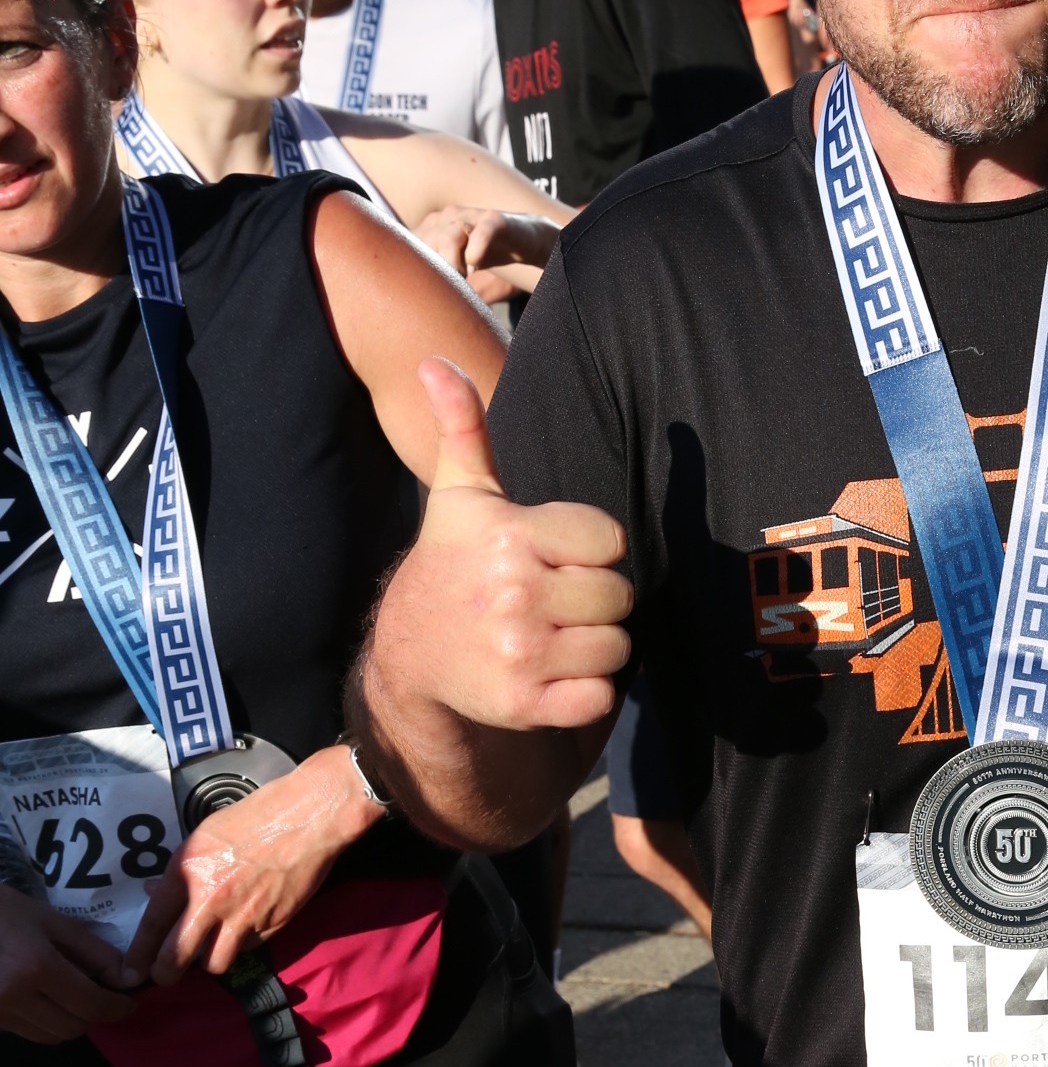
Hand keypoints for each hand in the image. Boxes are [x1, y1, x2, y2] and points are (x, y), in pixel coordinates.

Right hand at [0, 884, 138, 1042]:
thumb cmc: (1, 911)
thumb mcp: (52, 921)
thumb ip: (94, 952)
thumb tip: (127, 979)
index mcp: (35, 967)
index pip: (91, 1005)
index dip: (117, 1007)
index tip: (129, 1001)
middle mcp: (14, 997)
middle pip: (73, 1027)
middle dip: (94, 1014)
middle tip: (99, 993)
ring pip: (51, 1037)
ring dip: (69, 1021)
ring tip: (69, 995)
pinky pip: (28, 1033)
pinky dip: (44, 1022)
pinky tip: (42, 999)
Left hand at [120, 747, 385, 987]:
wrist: (309, 817)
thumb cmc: (257, 815)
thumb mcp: (205, 834)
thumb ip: (181, 870)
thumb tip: (153, 892)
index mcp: (187, 873)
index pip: (153, 925)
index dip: (138, 955)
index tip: (129, 974)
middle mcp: (210, 901)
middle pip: (177, 958)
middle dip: (165, 974)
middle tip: (164, 975)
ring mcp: (243, 917)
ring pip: (215, 963)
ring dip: (209, 960)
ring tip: (212, 948)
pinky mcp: (272, 925)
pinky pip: (248, 948)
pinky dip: (243, 943)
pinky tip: (247, 925)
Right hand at [371, 357, 631, 735]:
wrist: (410, 658)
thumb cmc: (451, 566)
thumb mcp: (460, 498)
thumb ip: (463, 429)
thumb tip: (434, 362)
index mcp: (511, 536)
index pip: (610, 539)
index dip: (589, 549)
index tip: (551, 556)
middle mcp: (516, 593)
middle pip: (619, 595)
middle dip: (595, 599)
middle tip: (552, 601)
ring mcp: (521, 653)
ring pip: (617, 645)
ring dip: (594, 645)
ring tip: (551, 635)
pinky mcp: (526, 704)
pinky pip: (602, 695)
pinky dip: (586, 691)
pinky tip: (551, 674)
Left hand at [411, 205, 560, 306]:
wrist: (521, 238)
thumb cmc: (481, 255)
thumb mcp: (451, 263)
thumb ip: (431, 270)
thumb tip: (406, 297)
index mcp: (433, 224)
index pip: (411, 245)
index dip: (418, 269)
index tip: (429, 287)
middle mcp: (449, 216)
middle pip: (427, 241)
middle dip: (436, 269)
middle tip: (450, 285)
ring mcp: (472, 215)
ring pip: (449, 237)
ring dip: (453, 265)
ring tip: (464, 278)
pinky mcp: (495, 220)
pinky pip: (482, 232)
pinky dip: (476, 251)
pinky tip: (476, 266)